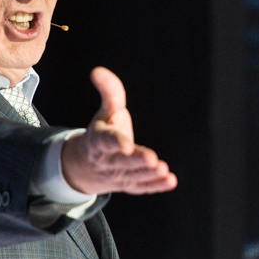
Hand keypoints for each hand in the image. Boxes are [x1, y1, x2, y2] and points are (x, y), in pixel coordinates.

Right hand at [60, 67, 177, 194]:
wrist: (87, 165)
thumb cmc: (103, 131)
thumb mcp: (105, 111)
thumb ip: (109, 92)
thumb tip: (98, 70)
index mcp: (98, 140)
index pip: (106, 141)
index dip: (117, 143)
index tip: (127, 145)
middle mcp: (107, 160)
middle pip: (122, 162)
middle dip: (138, 161)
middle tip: (153, 160)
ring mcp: (118, 175)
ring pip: (133, 177)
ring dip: (149, 175)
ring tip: (164, 170)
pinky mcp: (129, 185)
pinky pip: (141, 188)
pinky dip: (156, 186)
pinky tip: (171, 181)